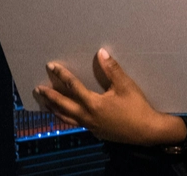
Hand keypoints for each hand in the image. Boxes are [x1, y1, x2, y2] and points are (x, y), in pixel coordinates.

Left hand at [31, 48, 186, 146]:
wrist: (148, 131)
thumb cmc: (137, 108)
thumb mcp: (126, 86)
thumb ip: (112, 69)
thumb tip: (101, 52)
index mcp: (94, 104)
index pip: (73, 87)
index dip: (61, 75)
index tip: (51, 66)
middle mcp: (88, 116)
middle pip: (63, 105)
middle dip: (50, 96)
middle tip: (38, 89)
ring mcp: (91, 126)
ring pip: (67, 118)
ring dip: (55, 110)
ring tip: (45, 104)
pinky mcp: (96, 132)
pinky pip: (76, 124)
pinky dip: (66, 118)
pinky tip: (65, 115)